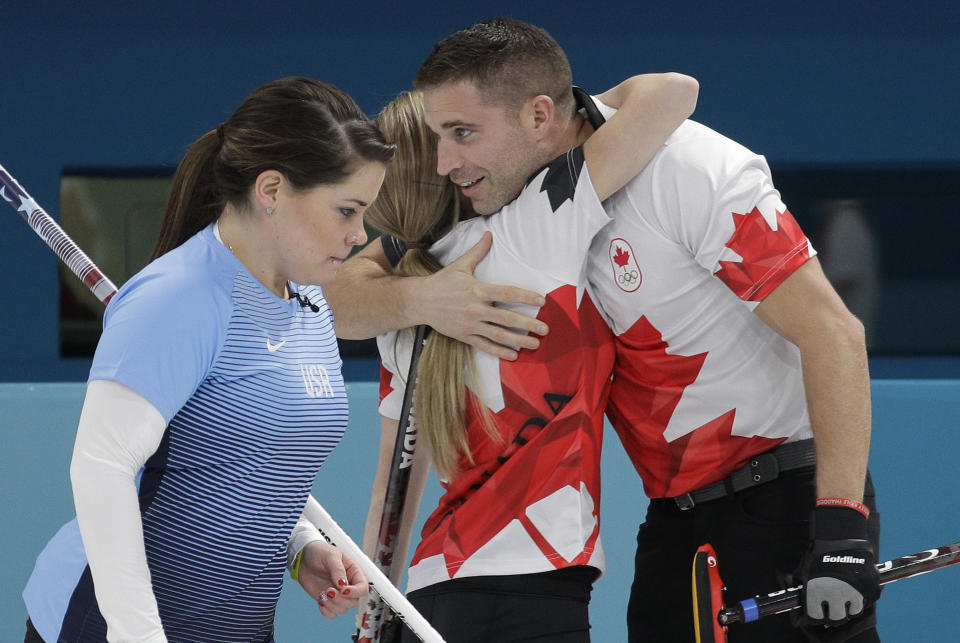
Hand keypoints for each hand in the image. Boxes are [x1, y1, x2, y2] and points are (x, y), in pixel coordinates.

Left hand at [296, 540, 368, 618]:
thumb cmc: (320, 552)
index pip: (363, 588)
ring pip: (343, 609)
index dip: (355, 592)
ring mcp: (338, 594)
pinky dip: (326, 611)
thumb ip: (338, 570)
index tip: (343, 590)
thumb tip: (343, 585)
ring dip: (332, 605)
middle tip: (328, 591)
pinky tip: (320, 600)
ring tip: (322, 594)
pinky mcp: (328, 600)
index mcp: (354, 572)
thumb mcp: (330, 556)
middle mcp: (349, 585)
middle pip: (354, 602)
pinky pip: (332, 613)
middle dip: (341, 600)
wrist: (303, 558)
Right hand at [418, 231, 548, 359]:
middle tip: (545, 328)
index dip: (526, 296)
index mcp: (477, 290)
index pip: (507, 292)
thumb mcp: (459, 265)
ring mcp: (470, 324)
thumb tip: (489, 234)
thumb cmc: (441, 282)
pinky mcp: (464, 336)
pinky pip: (484, 345)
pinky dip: (499, 351)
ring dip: (518, 340)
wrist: (420, 301)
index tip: (542, 300)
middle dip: (528, 324)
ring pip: (498, 334)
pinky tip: (513, 355)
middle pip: (506, 318)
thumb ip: (477, 251)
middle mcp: (475, 308)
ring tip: (535, 344)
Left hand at [799, 505, 879, 628]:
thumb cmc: (818, 553)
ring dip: (848, 607)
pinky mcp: (870, 588)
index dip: (814, 616)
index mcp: (816, 593)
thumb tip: (799, 610)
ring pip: (853, 613)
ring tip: (843, 595)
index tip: (815, 612)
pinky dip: (861, 599)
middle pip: (836, 620)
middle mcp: (836, 596)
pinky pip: (867, 602)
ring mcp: (856, 593)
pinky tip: (855, 588)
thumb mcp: (803, 572)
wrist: (839, 536)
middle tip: (831, 607)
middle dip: (832, 614)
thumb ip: (803, 592)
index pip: (815, 618)